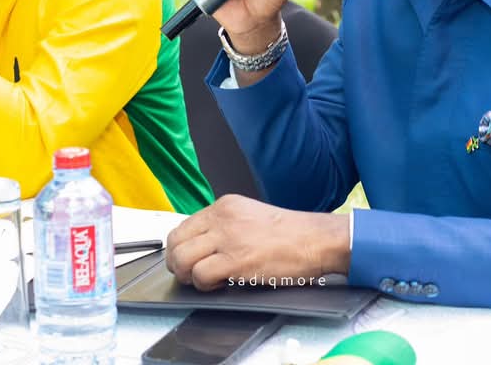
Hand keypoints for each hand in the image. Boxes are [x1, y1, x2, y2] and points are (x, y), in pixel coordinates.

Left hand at [165, 194, 349, 291]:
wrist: (315, 240)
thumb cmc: (291, 234)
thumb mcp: (251, 217)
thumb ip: (225, 226)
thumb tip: (202, 247)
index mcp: (225, 205)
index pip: (183, 227)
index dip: (181, 248)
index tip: (190, 260)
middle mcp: (222, 217)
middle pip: (176, 242)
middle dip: (178, 263)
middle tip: (192, 274)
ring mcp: (227, 237)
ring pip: (182, 258)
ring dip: (189, 276)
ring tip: (208, 280)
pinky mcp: (235, 260)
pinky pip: (200, 275)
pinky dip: (205, 285)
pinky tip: (221, 283)